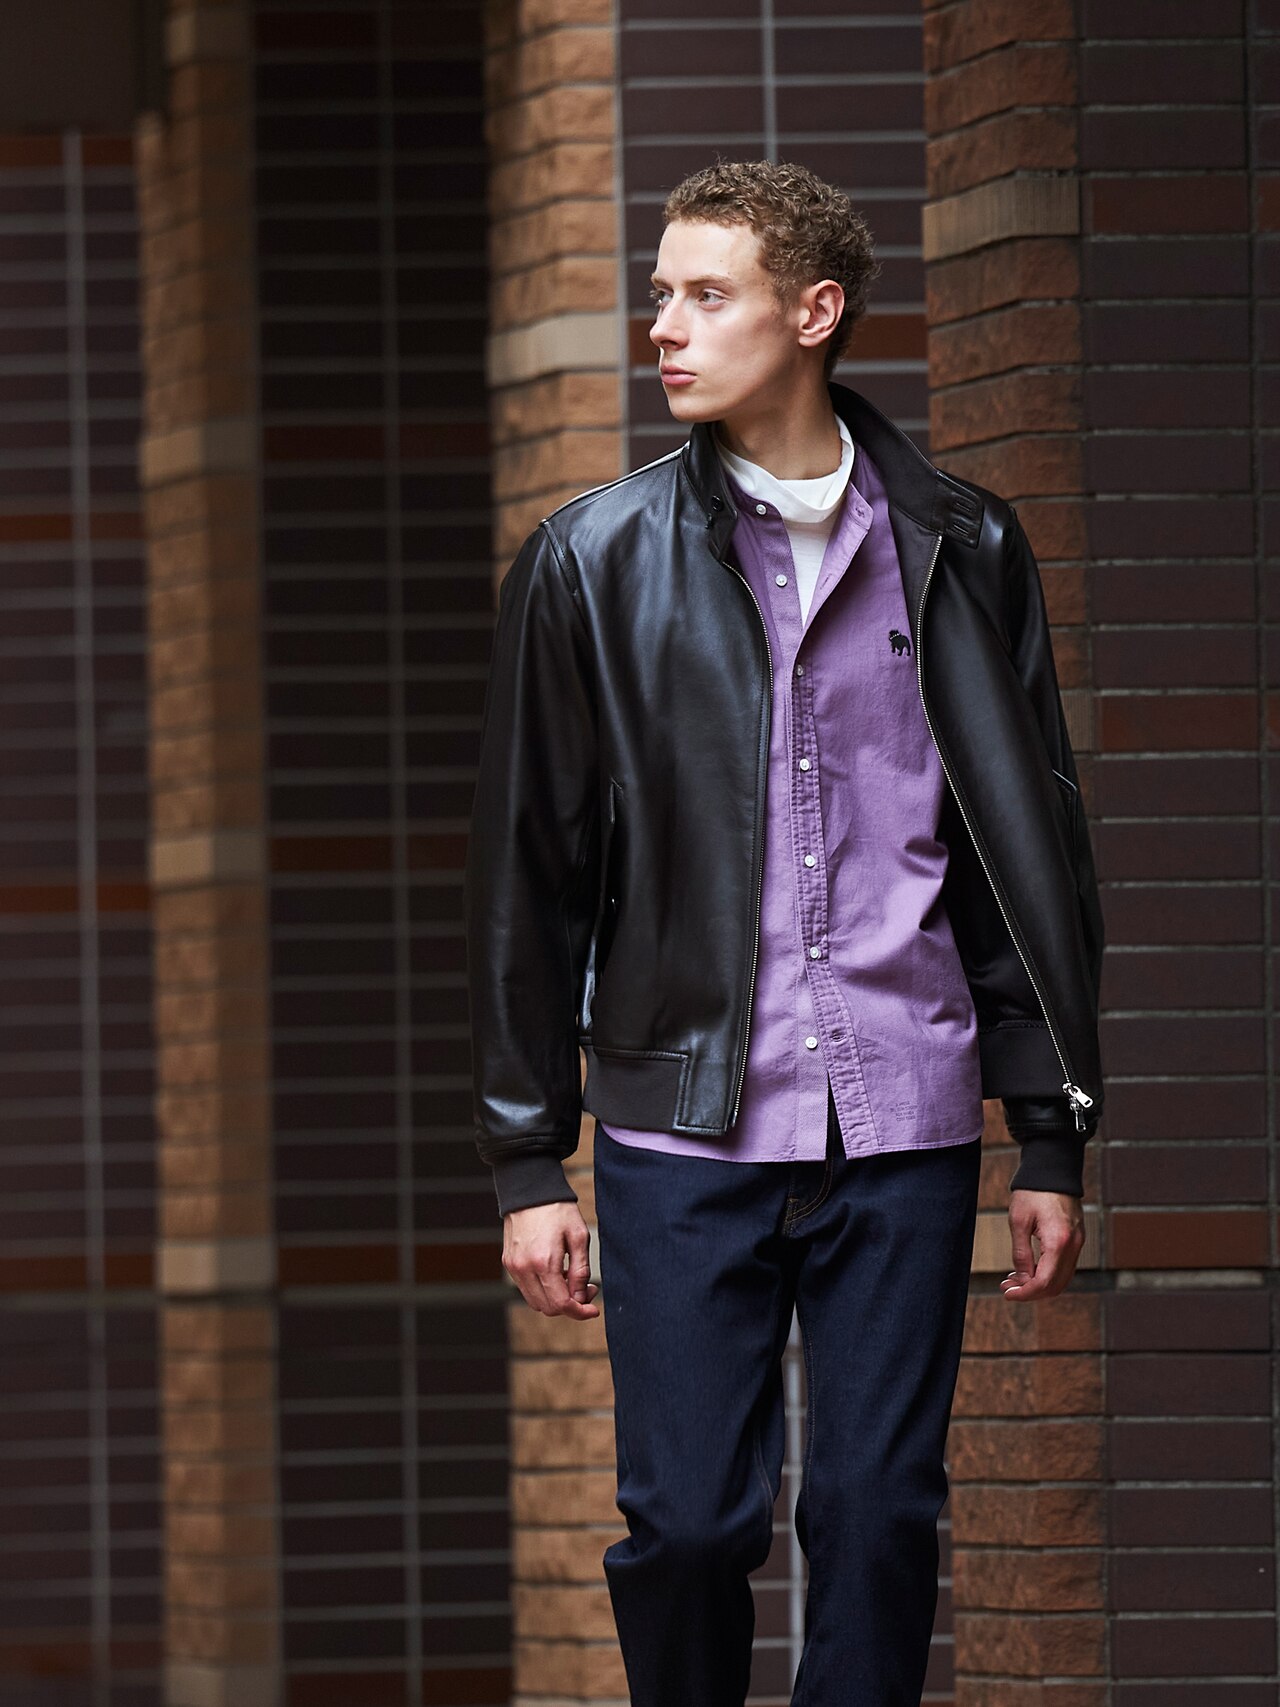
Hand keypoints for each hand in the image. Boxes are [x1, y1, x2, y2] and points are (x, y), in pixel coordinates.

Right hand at [502, 1201, 600, 1318]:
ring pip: (536, 1302)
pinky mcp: (509, 1263)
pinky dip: (543, 1289)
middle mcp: (524, 1269)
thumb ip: (581, 1270)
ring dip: (555, 1298)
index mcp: (543, 1262)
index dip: (580, 1312)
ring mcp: (513, 1267)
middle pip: (548, 1308)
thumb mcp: (579, 1236)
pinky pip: (527, 1289)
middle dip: (570, 1305)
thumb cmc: (557, 1210)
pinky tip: (555, 1272)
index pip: (561, 1304)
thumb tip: (582, 1297)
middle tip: (587, 1288)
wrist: (530, 1190)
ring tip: (570, 1277)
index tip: (593, 1310)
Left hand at [1001, 1188, 1085, 1301]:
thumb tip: (1022, 1280)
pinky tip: (1029, 1269)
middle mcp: (1074, 1246)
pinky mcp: (1077, 1239)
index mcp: (1059, 1242)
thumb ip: (1021, 1254)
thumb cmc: (1032, 1192)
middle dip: (1031, 1292)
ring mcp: (1079, 1243)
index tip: (1007, 1293)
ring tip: (1014, 1279)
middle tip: (1007, 1287)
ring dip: (1039, 1284)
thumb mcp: (1019, 1222)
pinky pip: (1065, 1266)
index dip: (1026, 1293)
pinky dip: (1048, 1273)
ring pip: (1062, 1278)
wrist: (1053, 1169)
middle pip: (1056, 1285)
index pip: (1045, 1282)